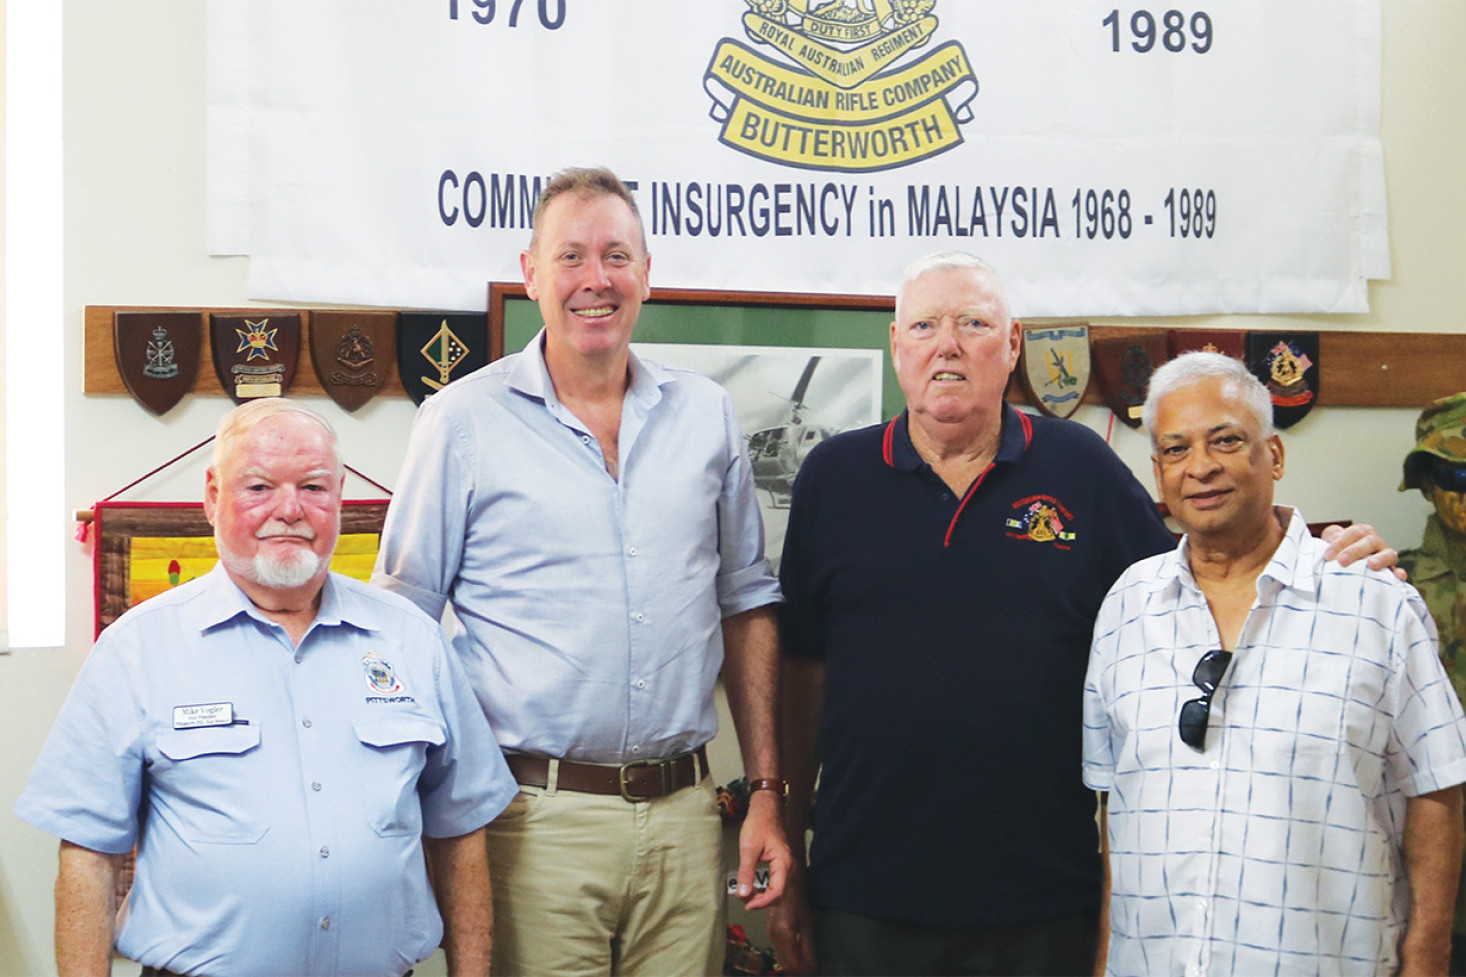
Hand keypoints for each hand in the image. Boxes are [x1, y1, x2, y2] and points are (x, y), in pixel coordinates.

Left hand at [735, 790, 791, 909]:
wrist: (766, 809)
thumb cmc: (759, 824)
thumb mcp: (748, 848)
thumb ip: (746, 873)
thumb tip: (742, 894)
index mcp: (783, 863)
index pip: (777, 892)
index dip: (762, 902)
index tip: (747, 904)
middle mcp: (789, 866)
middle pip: (779, 894)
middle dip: (761, 901)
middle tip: (744, 900)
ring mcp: (787, 865)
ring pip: (778, 889)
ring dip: (763, 896)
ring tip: (746, 894)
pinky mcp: (782, 863)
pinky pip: (776, 882)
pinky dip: (765, 888)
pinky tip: (753, 886)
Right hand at [766, 873, 816, 974]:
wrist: (784, 883)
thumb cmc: (798, 899)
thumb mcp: (808, 924)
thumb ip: (808, 947)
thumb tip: (810, 967)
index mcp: (784, 934)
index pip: (792, 965)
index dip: (804, 970)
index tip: (813, 969)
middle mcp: (773, 936)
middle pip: (785, 964)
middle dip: (798, 968)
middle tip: (810, 965)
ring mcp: (769, 934)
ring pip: (781, 958)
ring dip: (793, 961)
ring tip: (806, 959)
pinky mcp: (768, 932)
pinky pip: (778, 950)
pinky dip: (788, 954)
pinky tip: (797, 950)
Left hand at [1321, 522, 1405, 580]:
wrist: (1350, 567)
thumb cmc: (1341, 553)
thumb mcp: (1333, 543)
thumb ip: (1330, 537)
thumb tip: (1327, 538)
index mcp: (1362, 533)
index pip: (1353, 533)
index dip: (1340, 542)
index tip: (1328, 555)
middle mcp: (1376, 543)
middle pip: (1370, 542)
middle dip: (1355, 551)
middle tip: (1342, 561)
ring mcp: (1385, 557)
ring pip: (1388, 554)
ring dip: (1380, 559)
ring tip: (1371, 565)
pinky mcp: (1391, 572)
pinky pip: (1398, 572)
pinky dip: (1399, 573)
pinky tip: (1398, 576)